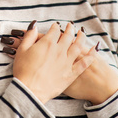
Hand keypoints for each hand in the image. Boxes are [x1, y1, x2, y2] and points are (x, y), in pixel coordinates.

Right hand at [2, 23, 117, 104]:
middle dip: (69, 29)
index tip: (55, 26)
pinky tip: (95, 49)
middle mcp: (59, 50)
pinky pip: (84, 63)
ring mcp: (67, 62)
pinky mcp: (71, 74)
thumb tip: (34, 26)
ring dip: (81, 37)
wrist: (30, 91)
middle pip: (68, 36)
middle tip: (71, 26)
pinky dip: (91, 55)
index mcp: (47, 43)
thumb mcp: (22, 50)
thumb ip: (29, 36)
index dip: (55, 27)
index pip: (54, 30)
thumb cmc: (23, 71)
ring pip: (78, 46)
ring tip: (82, 33)